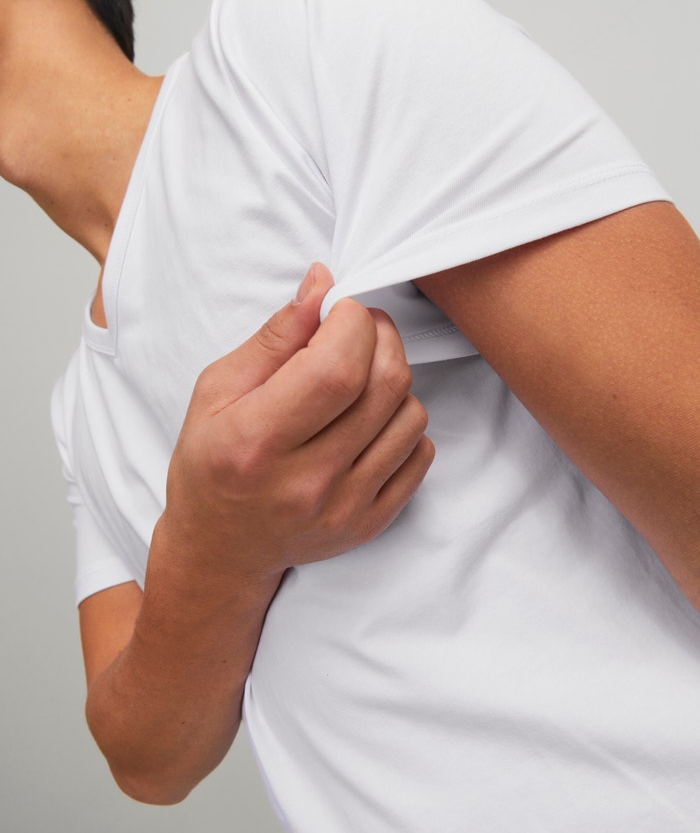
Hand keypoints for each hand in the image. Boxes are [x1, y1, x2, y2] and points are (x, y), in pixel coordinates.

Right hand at [155, 263, 433, 606]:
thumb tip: (323, 284)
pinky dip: (402, 423)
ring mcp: (344, 508)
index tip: (340, 309)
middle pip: (384, 385)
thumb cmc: (212, 463)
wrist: (221, 548)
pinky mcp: (370, 523)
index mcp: (256, 442)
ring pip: (410, 414)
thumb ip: (277, 336)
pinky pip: (419, 453)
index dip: (352, 322)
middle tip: (357, 330)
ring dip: (392, 379)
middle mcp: (305, 482)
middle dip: (379, 336)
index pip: (337, 368)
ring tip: (358, 379)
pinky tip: (368, 421)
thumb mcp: (218, 390)